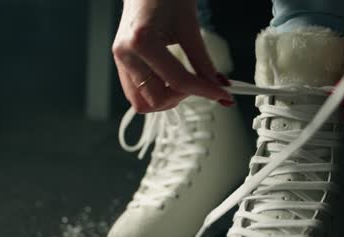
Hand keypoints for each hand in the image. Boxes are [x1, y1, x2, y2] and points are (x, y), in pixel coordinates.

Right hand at [112, 0, 232, 112]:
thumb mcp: (189, 27)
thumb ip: (204, 63)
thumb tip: (219, 86)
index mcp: (142, 41)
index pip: (178, 81)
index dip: (205, 91)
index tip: (223, 95)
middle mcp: (126, 54)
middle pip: (155, 100)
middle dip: (181, 98)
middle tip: (198, 85)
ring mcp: (120, 60)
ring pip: (141, 102)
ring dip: (166, 100)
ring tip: (183, 84)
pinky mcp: (122, 63)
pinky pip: (137, 92)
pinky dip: (157, 92)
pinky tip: (170, 81)